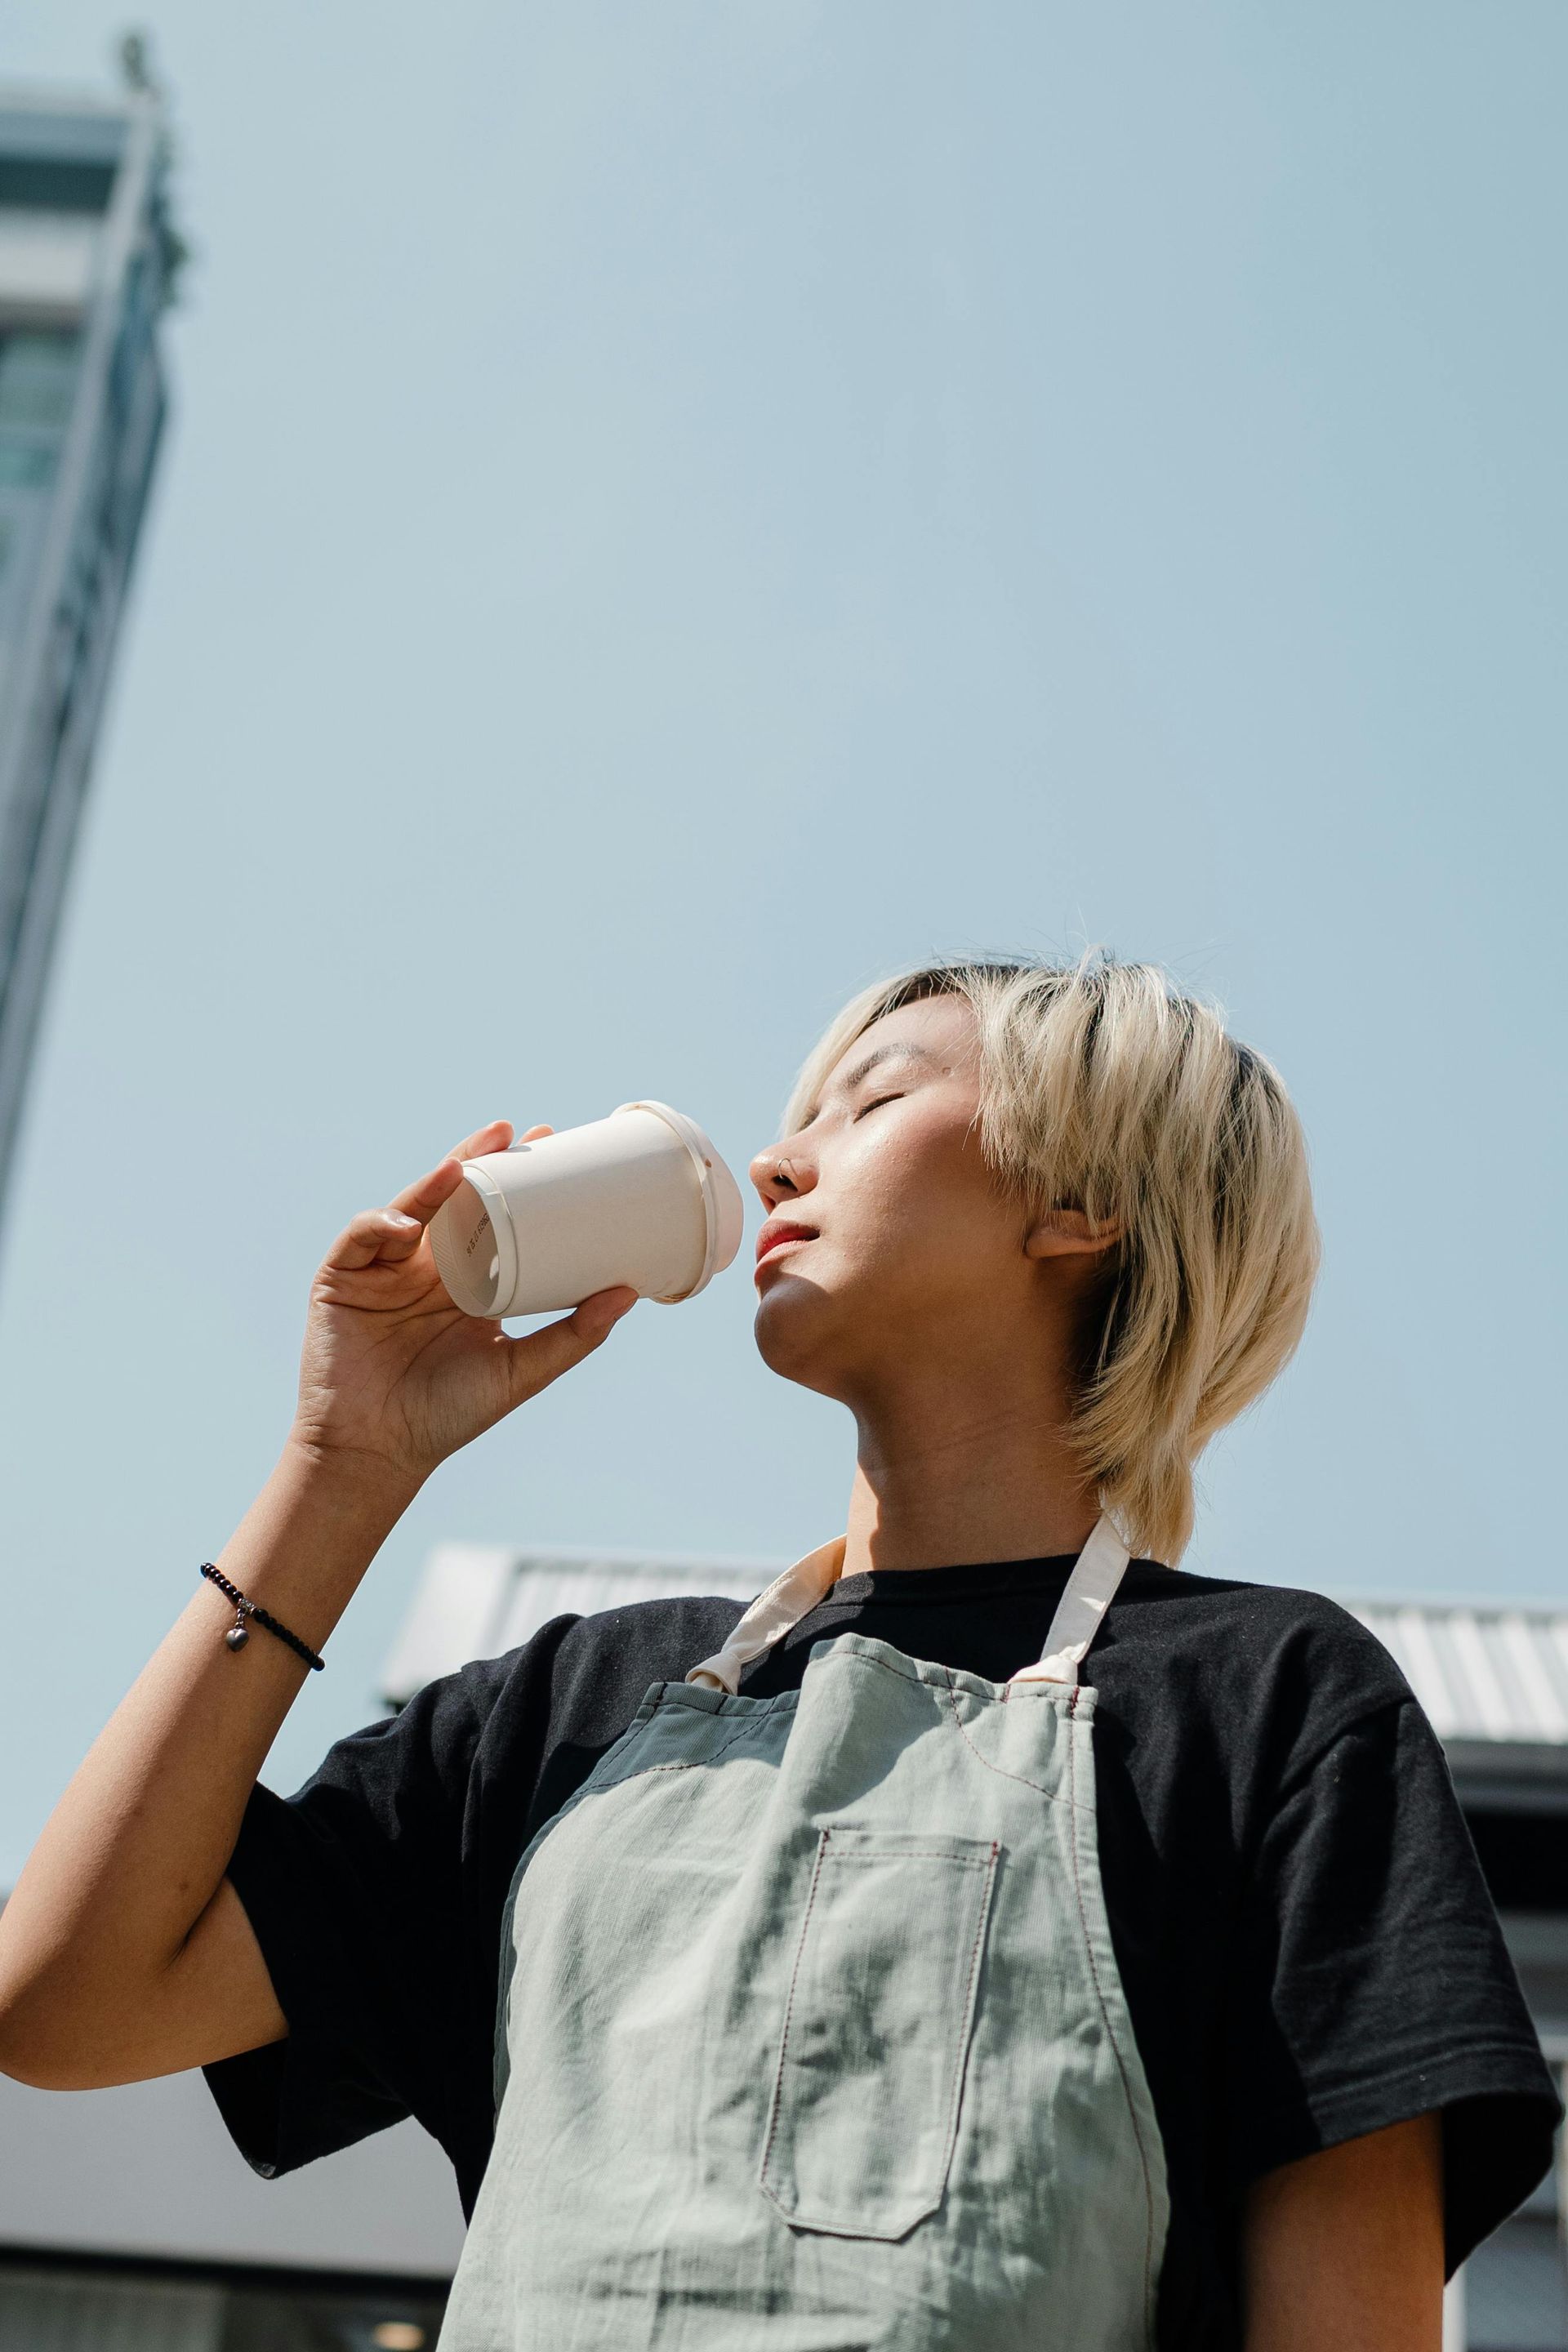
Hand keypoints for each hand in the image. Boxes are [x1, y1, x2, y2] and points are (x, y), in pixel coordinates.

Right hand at [290, 1120, 636, 1487]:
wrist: (378, 1452)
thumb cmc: (448, 1415)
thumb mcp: (520, 1370)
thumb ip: (573, 1335)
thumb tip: (631, 1293)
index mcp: (467, 1280)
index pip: (494, 1216)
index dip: (517, 1179)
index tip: (552, 1143)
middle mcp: (426, 1265)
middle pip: (453, 1199)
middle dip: (478, 1160)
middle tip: (511, 1132)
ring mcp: (383, 1269)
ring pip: (410, 1207)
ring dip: (435, 1181)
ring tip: (464, 1164)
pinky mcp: (341, 1279)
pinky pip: (361, 1237)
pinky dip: (383, 1222)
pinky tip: (409, 1223)